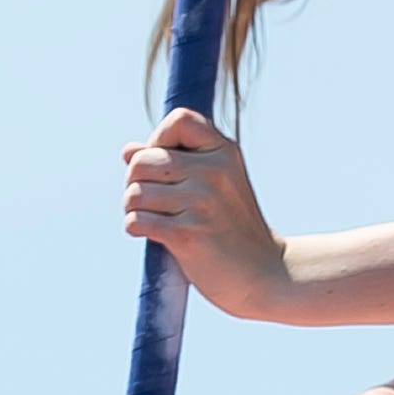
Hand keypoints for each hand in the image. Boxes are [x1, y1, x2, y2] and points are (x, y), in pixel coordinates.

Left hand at [122, 108, 288, 316]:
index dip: (159, 139)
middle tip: (157, 203)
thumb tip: (128, 151)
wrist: (265, 275)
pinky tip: (158, 238)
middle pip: (141, 161)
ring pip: (133, 193)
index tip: (167, 167)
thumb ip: (173, 163)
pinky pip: (136, 221)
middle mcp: (215, 172)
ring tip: (160, 221)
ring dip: (135, 210)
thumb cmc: (232, 230)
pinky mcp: (188, 233)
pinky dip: (137, 229)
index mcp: (225, 153)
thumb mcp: (215, 186)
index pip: (179, 119)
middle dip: (136, 183)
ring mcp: (203, 202)